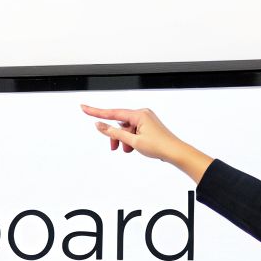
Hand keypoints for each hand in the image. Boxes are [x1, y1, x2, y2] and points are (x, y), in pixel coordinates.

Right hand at [81, 105, 212, 181]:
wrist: (175, 152)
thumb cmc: (159, 146)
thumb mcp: (132, 141)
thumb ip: (114, 133)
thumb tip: (100, 126)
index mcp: (139, 114)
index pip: (112, 113)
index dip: (96, 112)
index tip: (84, 108)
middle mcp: (142, 113)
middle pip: (119, 123)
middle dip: (116, 136)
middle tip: (114, 148)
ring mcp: (146, 119)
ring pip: (126, 129)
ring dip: (124, 140)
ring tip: (129, 149)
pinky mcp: (148, 126)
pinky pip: (133, 130)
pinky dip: (131, 139)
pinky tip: (135, 147)